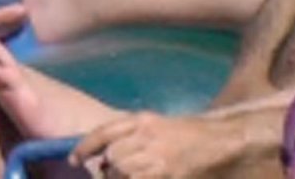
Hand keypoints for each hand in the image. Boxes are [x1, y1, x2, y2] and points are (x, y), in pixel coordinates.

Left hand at [72, 112, 231, 177]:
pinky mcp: (170, 176)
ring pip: (123, 172)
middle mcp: (148, 136)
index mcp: (141, 120)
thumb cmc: (185, 134)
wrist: (222, 141)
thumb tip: (101, 158)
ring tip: (129, 177)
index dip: (83, 147)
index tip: (72, 160)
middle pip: (112, 157)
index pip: (103, 132)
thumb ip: (128, 136)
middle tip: (110, 175)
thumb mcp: (154, 125)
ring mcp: (160, 159)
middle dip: (108, 170)